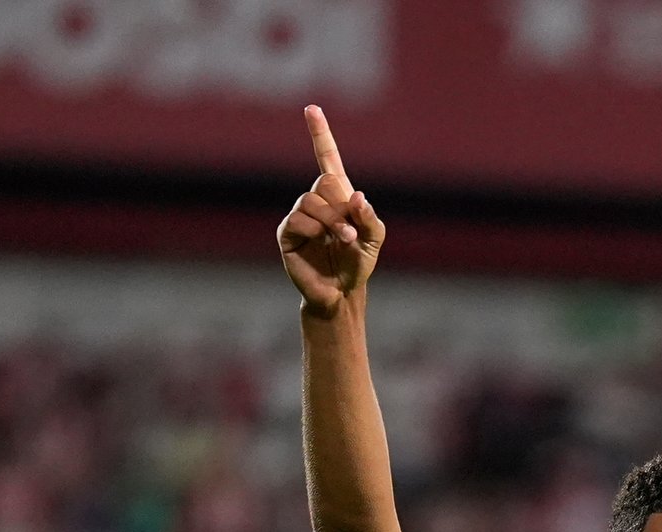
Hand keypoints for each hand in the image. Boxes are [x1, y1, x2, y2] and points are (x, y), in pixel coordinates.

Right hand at [278, 105, 384, 316]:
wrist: (340, 293)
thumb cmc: (357, 264)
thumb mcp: (374, 240)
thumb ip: (370, 217)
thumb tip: (357, 195)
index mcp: (337, 196)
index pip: (327, 158)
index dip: (319, 134)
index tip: (311, 109)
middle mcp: (316, 201)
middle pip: (324, 181)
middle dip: (341, 206)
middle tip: (351, 231)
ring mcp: (299, 215)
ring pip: (312, 199)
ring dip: (331, 220)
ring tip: (343, 239)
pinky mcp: (287, 233)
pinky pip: (298, 218)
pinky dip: (314, 229)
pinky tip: (319, 242)